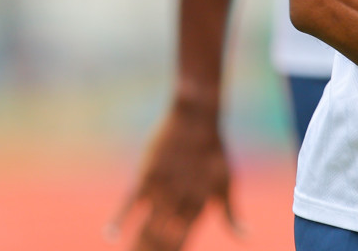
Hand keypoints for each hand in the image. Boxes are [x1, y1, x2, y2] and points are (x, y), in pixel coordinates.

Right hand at [109, 99, 242, 250]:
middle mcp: (181, 200)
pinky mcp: (146, 176)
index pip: (183, 239)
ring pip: (147, 225)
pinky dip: (118, 219)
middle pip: (163, 237)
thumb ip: (231, 215)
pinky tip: (110, 235)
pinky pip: (128, 202)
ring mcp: (162, 189)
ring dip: (138, 244)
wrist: (197, 120)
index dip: (173, 249)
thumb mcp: (226, 184)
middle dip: (153, 249)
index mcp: (200, 205)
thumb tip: (246, 238)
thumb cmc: (214, 153)